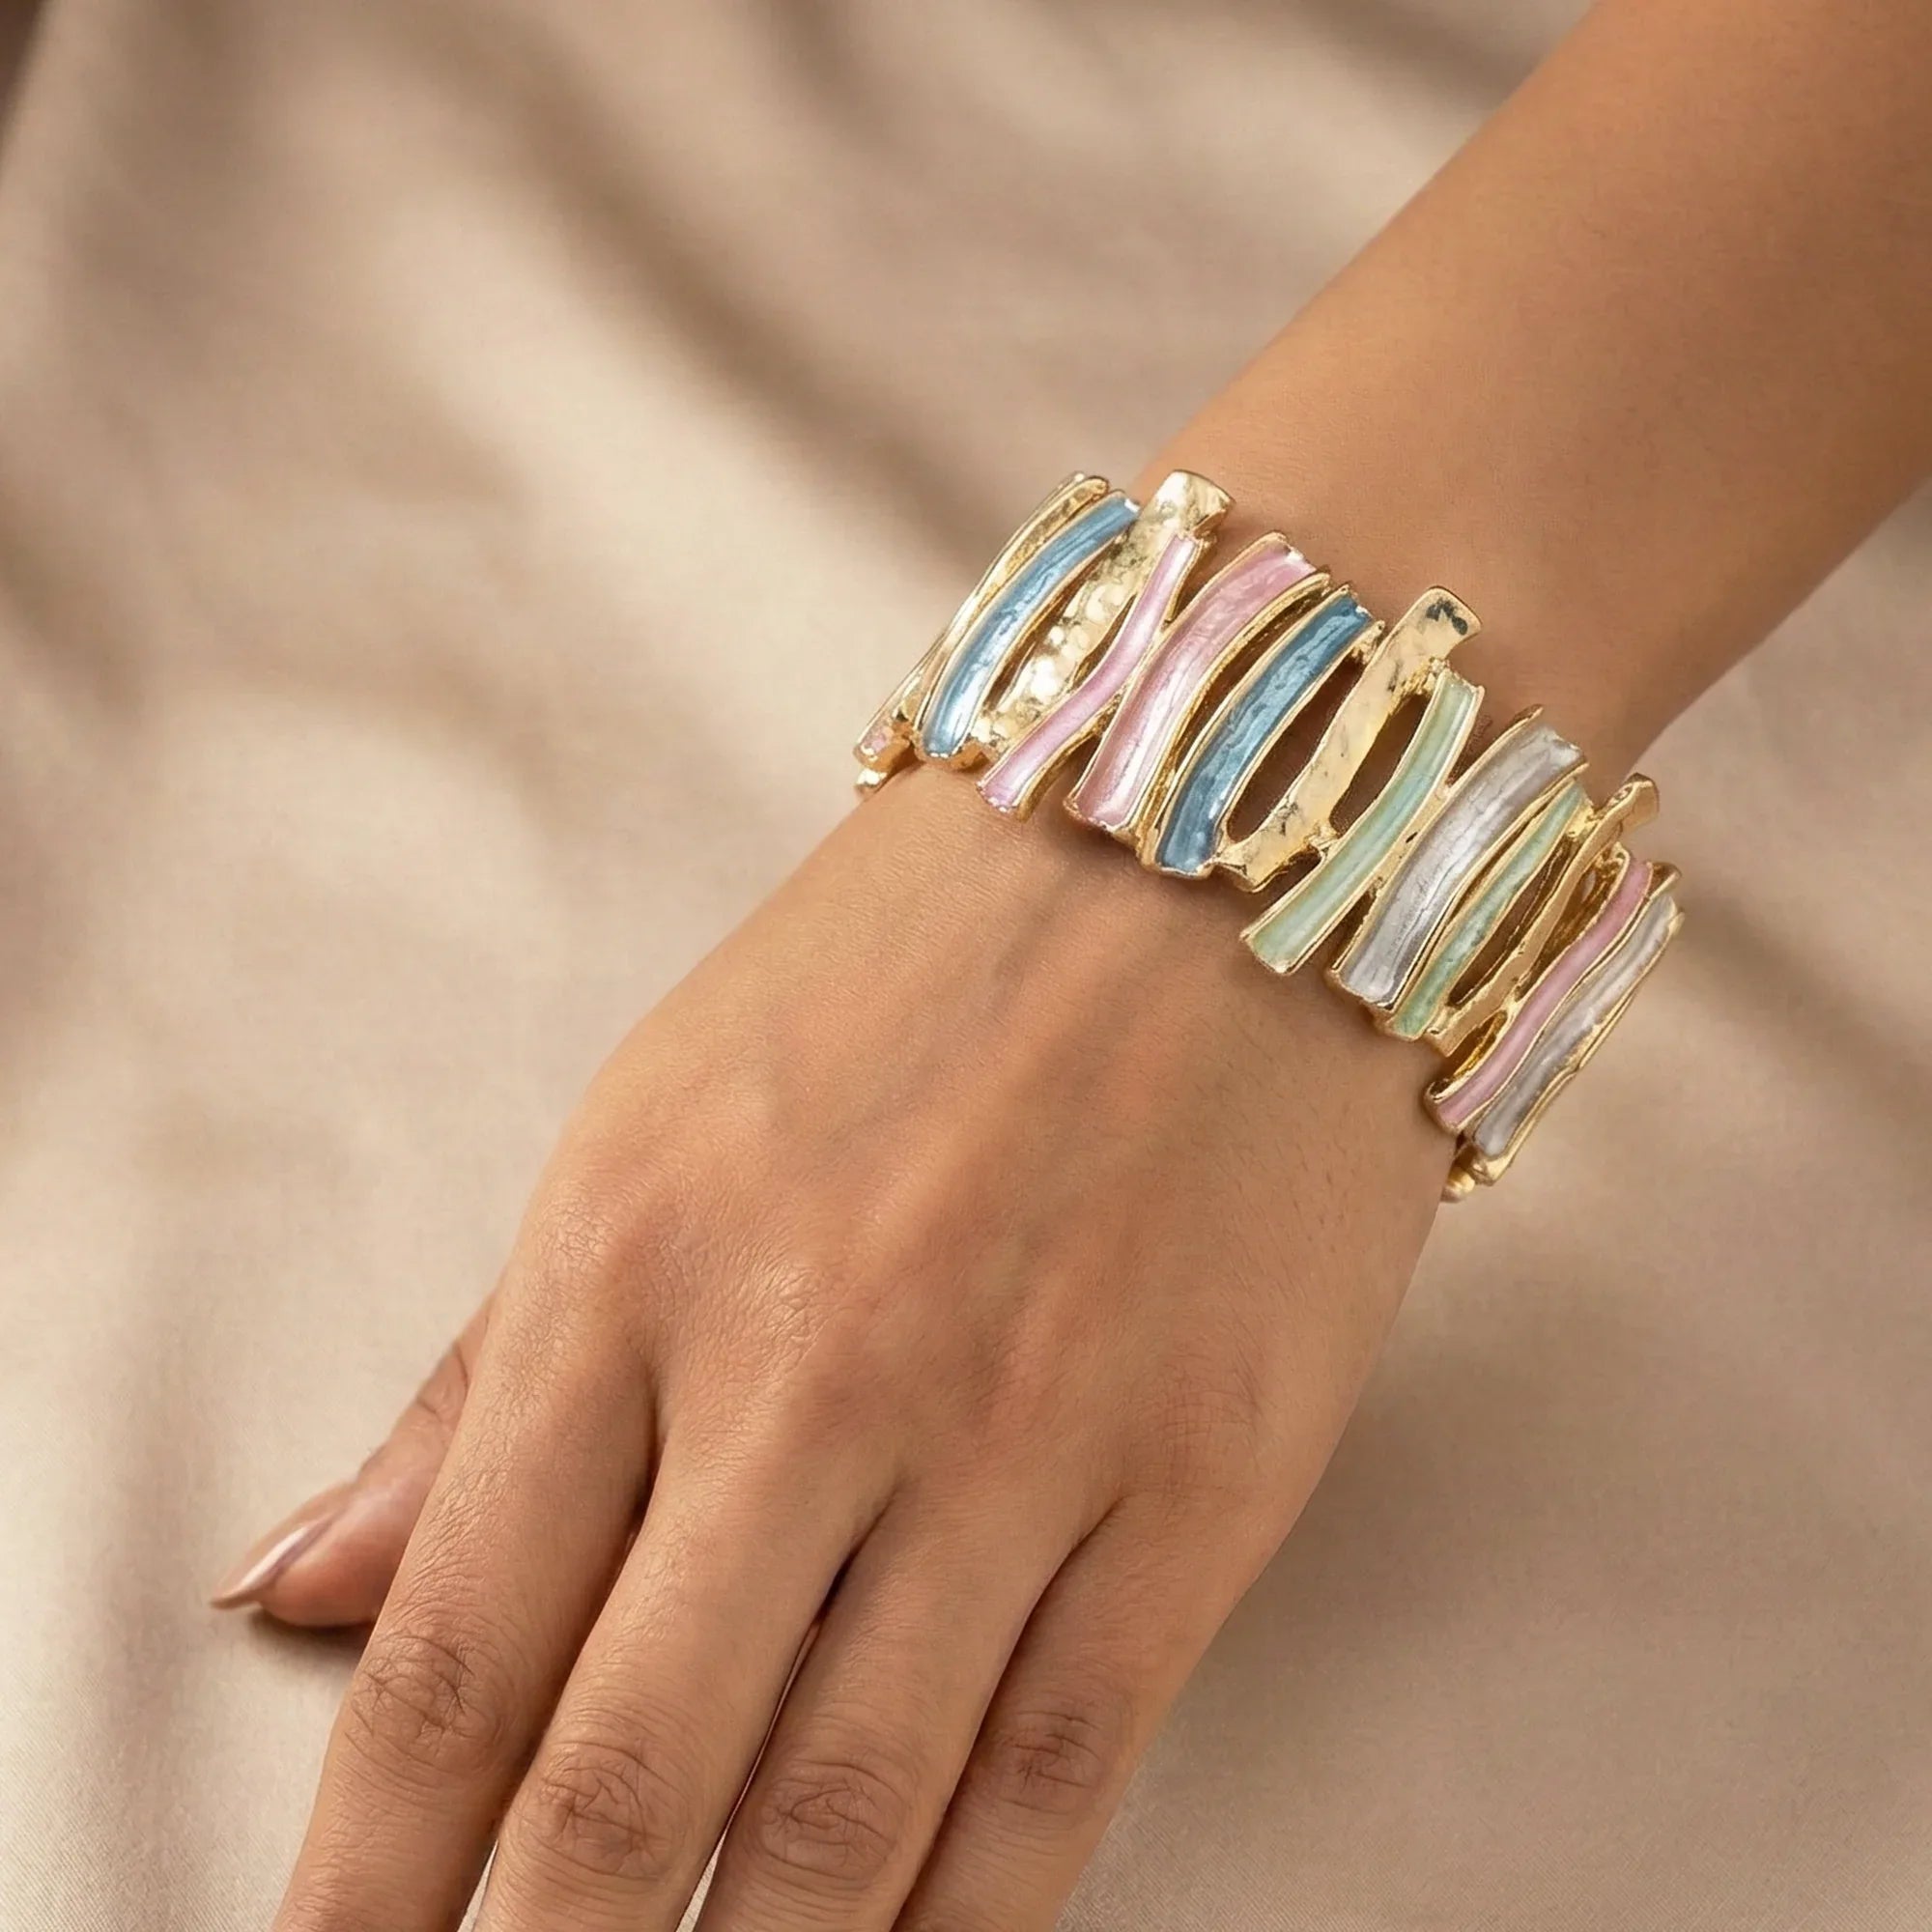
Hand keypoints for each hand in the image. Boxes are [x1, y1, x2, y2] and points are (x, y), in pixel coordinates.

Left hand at [224, 766, 1445, 1931]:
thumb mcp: (653, 1118)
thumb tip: (306, 1582)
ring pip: (844, 1822)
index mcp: (636, 1253)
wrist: (1218, 840)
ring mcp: (1022, 1433)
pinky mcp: (1201, 1482)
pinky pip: (1058, 1776)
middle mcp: (813, 1362)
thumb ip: (482, 1378)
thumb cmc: (917, 962)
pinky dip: (963, 1931)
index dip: (372, 1877)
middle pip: (629, 1776)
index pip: (459, 1648)